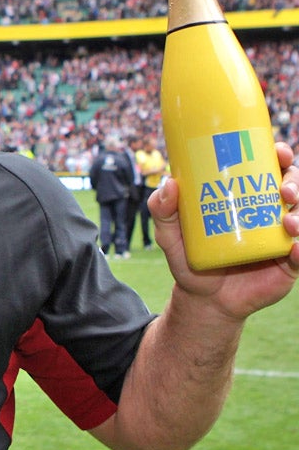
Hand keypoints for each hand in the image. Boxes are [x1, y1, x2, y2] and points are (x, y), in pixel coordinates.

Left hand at [149, 142, 298, 320]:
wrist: (202, 298)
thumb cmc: (188, 257)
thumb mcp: (170, 233)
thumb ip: (162, 210)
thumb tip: (170, 182)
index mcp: (245, 196)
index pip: (268, 168)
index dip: (279, 155)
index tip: (277, 150)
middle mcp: (267, 212)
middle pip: (292, 187)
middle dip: (295, 181)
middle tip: (283, 188)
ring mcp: (279, 237)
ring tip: (287, 222)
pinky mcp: (287, 264)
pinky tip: (294, 249)